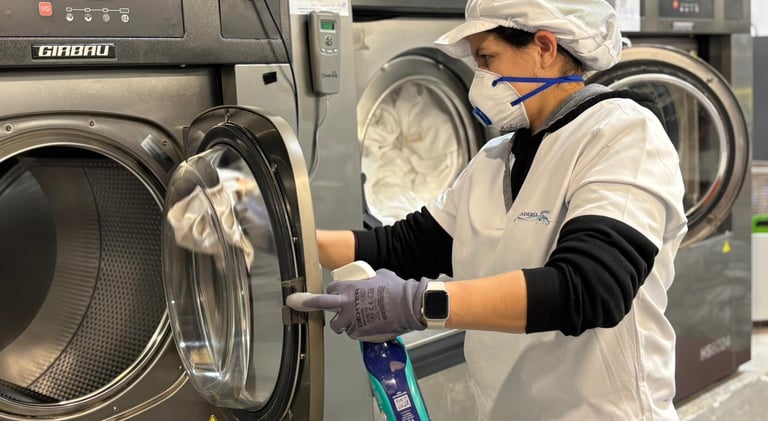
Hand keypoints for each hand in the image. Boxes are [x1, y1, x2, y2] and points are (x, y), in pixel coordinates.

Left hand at [288, 269, 427, 341]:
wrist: (408, 306)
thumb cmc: (396, 289)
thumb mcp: (379, 275)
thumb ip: (368, 280)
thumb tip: (370, 281)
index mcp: (348, 287)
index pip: (330, 290)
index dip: (333, 293)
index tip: (335, 295)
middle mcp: (345, 304)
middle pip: (319, 304)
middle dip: (305, 303)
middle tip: (295, 302)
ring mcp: (351, 320)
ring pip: (337, 325)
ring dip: (343, 323)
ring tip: (355, 321)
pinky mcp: (359, 333)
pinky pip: (353, 333)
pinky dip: (358, 331)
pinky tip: (369, 326)